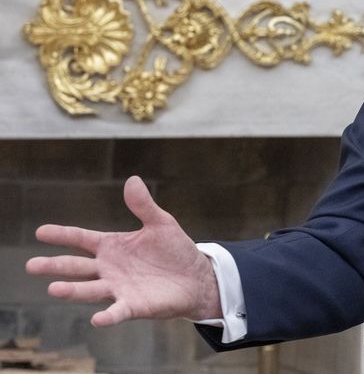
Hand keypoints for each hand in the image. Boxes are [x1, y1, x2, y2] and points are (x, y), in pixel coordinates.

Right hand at [25, 175, 221, 326]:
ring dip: (72, 290)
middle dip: (55, 266)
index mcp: (111, 246)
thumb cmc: (174, 250)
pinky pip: (117, 311)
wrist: (196, 277)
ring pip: (89, 290)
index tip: (40, 232)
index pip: (81, 239)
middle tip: (32, 265)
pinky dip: (108, 316)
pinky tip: (97, 319)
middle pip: (76, 267)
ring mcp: (118, 288)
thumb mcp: (161, 223)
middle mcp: (108, 268)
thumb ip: (143, 205)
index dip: (62, 235)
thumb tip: (132, 180)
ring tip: (53, 288)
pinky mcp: (134, 305)